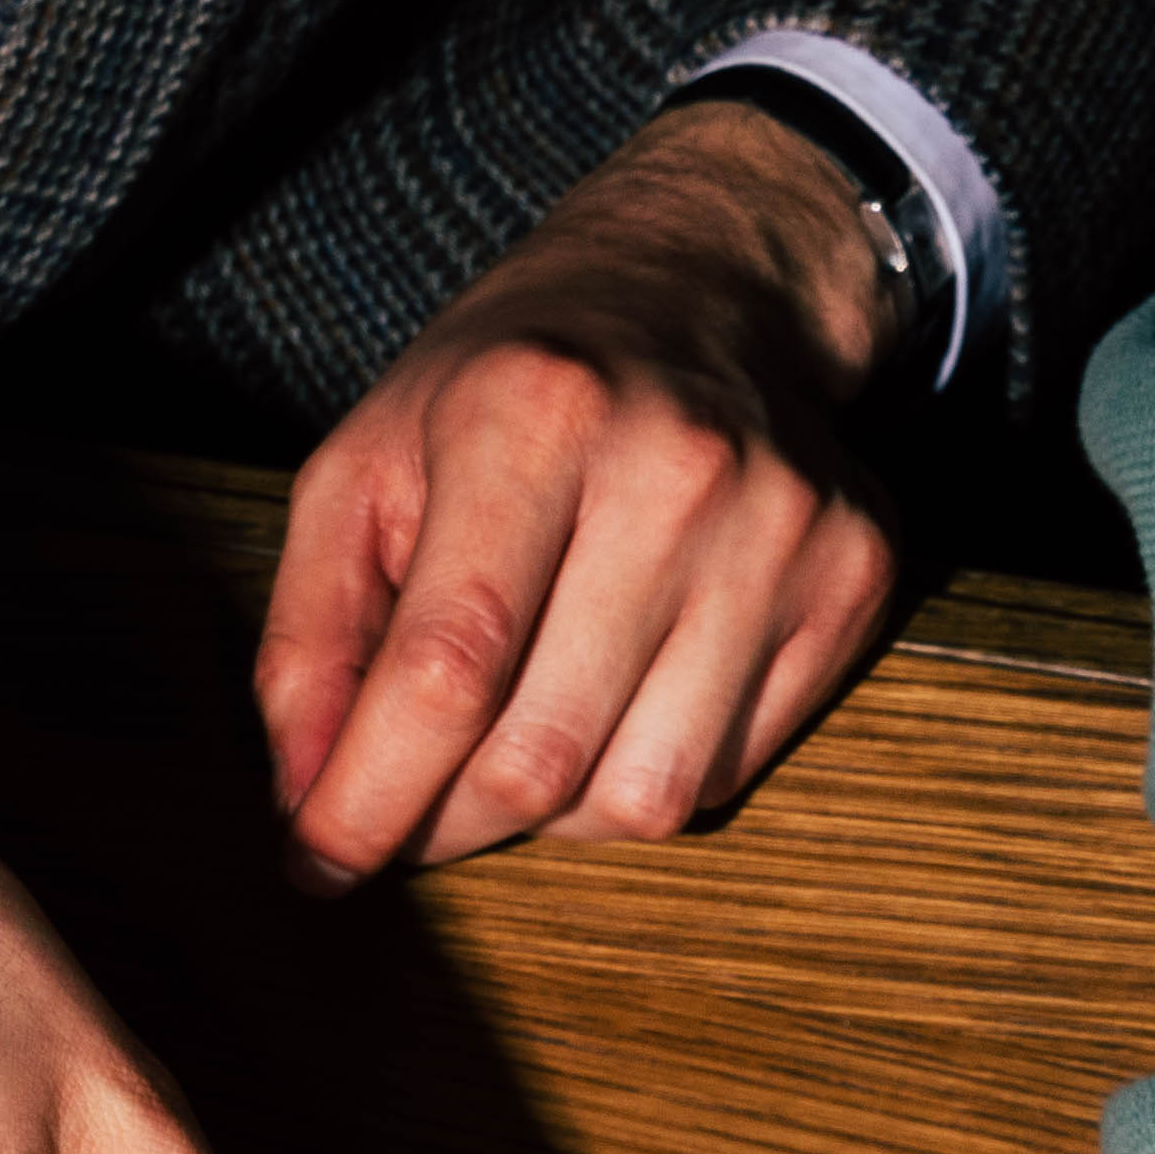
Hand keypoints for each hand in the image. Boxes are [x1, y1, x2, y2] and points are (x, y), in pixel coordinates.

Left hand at [263, 107, 907, 891]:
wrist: (704, 290)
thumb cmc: (514, 388)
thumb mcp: (372, 461)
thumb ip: (315, 627)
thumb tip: (303, 798)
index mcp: (532, 410)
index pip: (449, 665)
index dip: (372, 792)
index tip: (318, 863)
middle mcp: (674, 469)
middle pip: (540, 753)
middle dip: (447, 822)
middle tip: (407, 814)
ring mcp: (780, 532)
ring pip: (639, 798)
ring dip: (554, 810)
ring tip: (524, 731)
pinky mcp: (851, 584)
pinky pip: (721, 776)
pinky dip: (643, 772)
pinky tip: (621, 691)